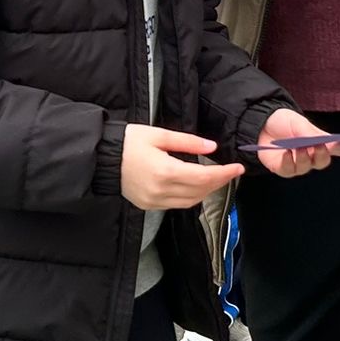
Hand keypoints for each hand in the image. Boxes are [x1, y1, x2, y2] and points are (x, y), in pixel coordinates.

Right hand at [119, 124, 243, 209]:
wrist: (101, 157)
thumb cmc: (128, 141)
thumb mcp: (158, 134)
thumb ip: (187, 142)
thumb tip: (212, 147)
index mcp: (165, 171)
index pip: (204, 177)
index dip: (224, 173)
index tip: (238, 167)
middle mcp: (161, 191)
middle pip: (200, 192)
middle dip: (219, 182)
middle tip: (231, 171)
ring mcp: (154, 201)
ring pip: (190, 202)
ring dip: (206, 191)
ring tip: (217, 178)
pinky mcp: (148, 205)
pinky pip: (177, 205)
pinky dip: (191, 197)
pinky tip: (195, 185)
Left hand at [254, 109, 339, 176]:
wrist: (260, 123)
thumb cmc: (283, 122)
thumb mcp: (298, 122)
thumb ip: (310, 133)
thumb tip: (325, 142)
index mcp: (319, 142)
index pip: (336, 148)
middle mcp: (310, 155)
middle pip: (322, 161)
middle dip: (322, 155)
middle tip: (320, 146)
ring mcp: (297, 163)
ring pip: (306, 167)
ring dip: (304, 158)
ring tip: (299, 148)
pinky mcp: (283, 168)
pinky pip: (289, 170)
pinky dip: (289, 162)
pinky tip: (287, 153)